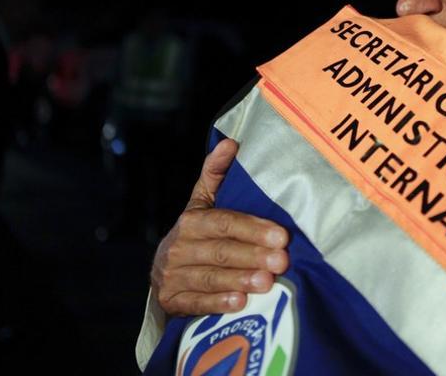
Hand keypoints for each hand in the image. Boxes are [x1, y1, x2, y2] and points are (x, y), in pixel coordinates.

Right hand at [151, 138, 289, 315]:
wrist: (163, 271)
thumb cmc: (196, 234)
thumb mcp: (202, 203)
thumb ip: (215, 175)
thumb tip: (230, 142)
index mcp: (191, 220)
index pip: (225, 223)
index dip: (253, 228)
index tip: (282, 236)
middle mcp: (178, 247)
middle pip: (220, 251)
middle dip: (253, 255)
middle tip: (282, 261)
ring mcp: (172, 276)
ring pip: (210, 277)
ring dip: (240, 279)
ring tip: (268, 283)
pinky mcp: (171, 301)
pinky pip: (196, 303)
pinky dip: (217, 303)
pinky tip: (240, 302)